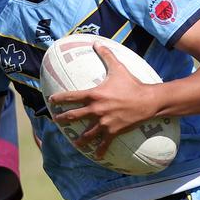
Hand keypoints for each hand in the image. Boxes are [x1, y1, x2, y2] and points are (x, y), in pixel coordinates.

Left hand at [48, 42, 158, 158]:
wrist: (147, 101)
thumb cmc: (132, 84)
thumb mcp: (118, 68)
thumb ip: (106, 55)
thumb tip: (97, 43)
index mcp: (94, 95)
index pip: (72, 97)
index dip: (60, 99)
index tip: (52, 101)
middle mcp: (96, 110)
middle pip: (74, 116)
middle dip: (63, 119)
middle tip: (56, 121)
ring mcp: (104, 122)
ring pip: (87, 134)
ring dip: (80, 140)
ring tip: (75, 144)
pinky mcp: (113, 131)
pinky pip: (105, 143)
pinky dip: (101, 150)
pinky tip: (98, 156)